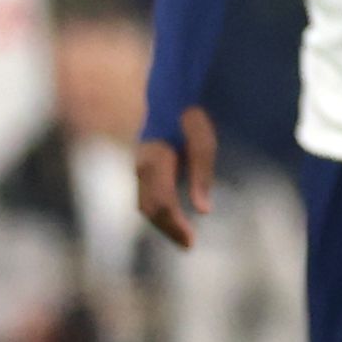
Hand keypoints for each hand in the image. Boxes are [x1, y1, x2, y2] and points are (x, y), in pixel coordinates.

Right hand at [136, 106, 216, 247]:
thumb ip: (203, 174)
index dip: (176, 225)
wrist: (167, 97)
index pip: (163, 202)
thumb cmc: (189, 118)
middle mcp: (141, 167)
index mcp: (156, 160)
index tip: (191, 243)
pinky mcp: (141, 169)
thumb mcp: (203, 142)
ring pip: (145, 204)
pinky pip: (145, 196)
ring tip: (183, 237)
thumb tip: (204, 211)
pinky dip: (158, 212)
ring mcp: (137, 167)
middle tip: (188, 245)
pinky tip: (173, 219)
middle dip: (168, 229)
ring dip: (162, 223)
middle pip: (150, 208)